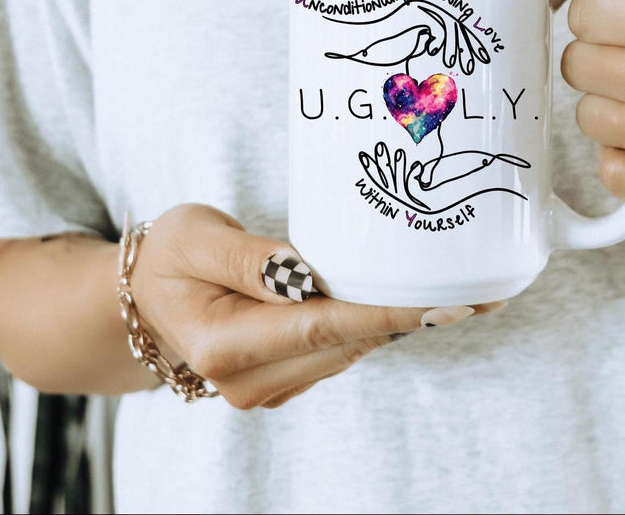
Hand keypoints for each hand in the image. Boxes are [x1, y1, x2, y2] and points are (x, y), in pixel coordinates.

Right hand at [129, 203, 499, 408]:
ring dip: (402, 322)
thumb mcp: (195, 236)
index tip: (448, 305)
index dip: (389, 315)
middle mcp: (248, 382)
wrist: (140, 298)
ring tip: (465, 289)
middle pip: (349, 343)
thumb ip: (251, 256)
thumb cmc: (169, 256)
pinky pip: (342, 350)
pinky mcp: (283, 382)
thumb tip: (306, 274)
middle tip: (484, 286)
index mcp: (223, 346)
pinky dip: (377, 326)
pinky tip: (414, 301)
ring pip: (352, 349)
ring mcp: (266, 389)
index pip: (324, 328)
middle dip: (415, 316)